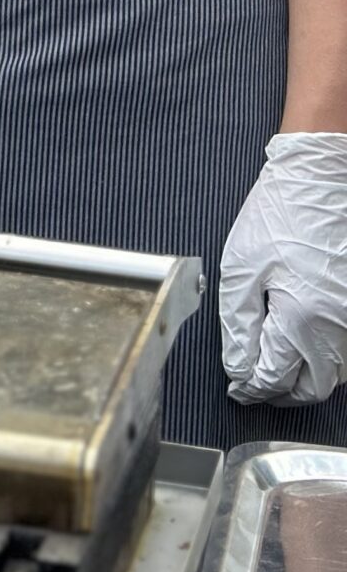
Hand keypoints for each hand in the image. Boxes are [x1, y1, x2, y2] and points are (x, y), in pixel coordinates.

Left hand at [222, 132, 346, 403]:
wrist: (318, 180)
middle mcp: (336, 329)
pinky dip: (324, 360)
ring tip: (274, 364)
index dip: (249, 386)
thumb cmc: (279, 215)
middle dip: (281, 392)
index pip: (274, 377)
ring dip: (305, 378)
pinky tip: (301, 345)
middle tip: (254, 381)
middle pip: (310, 388)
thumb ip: (239, 325)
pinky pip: (344, 354)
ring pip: (333, 376)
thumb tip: (239, 367)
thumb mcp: (241, 267)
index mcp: (303, 320)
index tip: (235, 387)